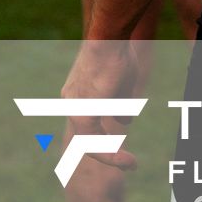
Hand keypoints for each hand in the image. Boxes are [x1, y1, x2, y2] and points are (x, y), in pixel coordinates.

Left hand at [62, 38, 141, 170]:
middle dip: (106, 152)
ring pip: (89, 143)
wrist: (110, 37)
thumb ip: (120, 103)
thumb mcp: (122, 83)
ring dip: (111, 156)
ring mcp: (74, 107)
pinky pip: (94, 142)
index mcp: (77, 93)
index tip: (121, 148)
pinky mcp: (83, 112)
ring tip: (131, 164)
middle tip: (127, 163)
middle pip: (86, 136)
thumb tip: (124, 121)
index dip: (103, 139)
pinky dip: (111, 154)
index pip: (86, 123)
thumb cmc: (118, 54)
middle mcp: (71, 101)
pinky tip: (128, 160)